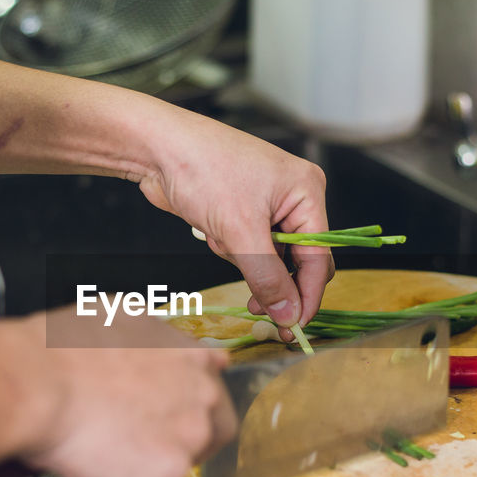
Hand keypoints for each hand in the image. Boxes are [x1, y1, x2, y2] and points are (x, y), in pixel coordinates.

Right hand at [6, 309, 236, 476]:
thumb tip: (146, 352)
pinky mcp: (166, 475)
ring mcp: (190, 438)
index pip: (211, 385)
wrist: (38, 383)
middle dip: (181, 442)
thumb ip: (150, 341)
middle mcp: (203, 396)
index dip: (186, 402)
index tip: (166, 411)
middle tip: (139, 446)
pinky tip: (87, 468)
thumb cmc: (62, 349)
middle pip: (214, 430)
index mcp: (193, 356)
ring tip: (97, 453)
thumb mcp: (118, 318)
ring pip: (174, 468)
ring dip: (141, 468)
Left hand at [135, 108, 334, 337]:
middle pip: (297, 260)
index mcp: (307, 192)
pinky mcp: (242, 212)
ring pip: (268, 258)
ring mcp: (267, 205)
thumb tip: (290, 315)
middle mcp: (293, 198)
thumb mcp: (239, 230)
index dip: (307, 295)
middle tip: (255, 311)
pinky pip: (247, 248)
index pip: (319, 256)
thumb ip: (268, 277)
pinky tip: (212, 232)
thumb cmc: (203, 170)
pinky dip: (229, 249)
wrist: (157, 148)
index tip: (293, 328)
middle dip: (271, 280)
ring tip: (220, 239)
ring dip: (242, 260)